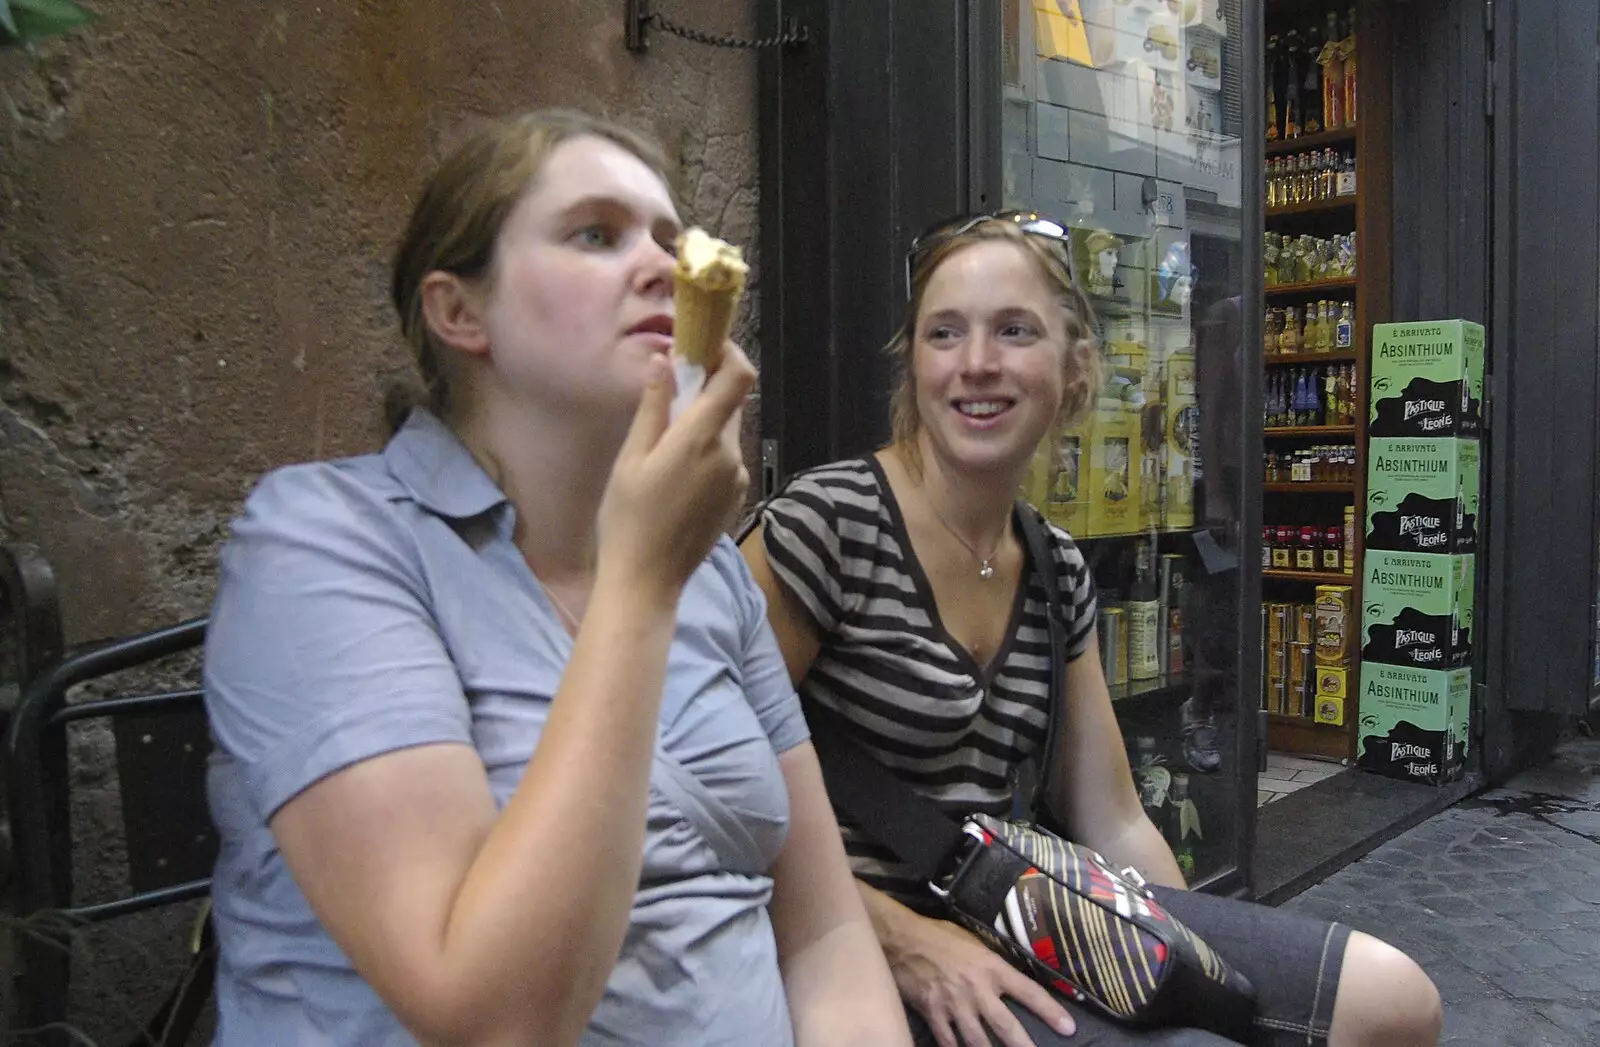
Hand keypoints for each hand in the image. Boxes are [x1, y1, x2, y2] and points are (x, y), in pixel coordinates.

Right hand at [597, 341, 754, 599]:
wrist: (647, 581)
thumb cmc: (628, 519)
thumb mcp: (631, 458)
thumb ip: (653, 408)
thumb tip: (664, 362)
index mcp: (702, 439)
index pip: (737, 377)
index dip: (727, 352)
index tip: (701, 347)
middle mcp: (729, 454)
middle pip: (729, 403)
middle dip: (703, 393)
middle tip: (665, 400)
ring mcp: (736, 478)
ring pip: (725, 432)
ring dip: (702, 425)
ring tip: (662, 448)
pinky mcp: (736, 497)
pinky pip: (725, 459)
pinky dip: (707, 452)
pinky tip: (675, 476)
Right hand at [890, 914, 1074, 1046]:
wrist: (903, 941)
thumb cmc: (940, 937)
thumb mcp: (974, 943)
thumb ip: (991, 964)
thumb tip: (1008, 979)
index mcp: (991, 967)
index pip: (1028, 991)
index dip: (1050, 1011)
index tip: (1068, 1028)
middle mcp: (977, 989)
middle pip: (1006, 1027)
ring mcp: (954, 1005)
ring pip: (979, 1042)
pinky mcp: (934, 1014)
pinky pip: (949, 1042)